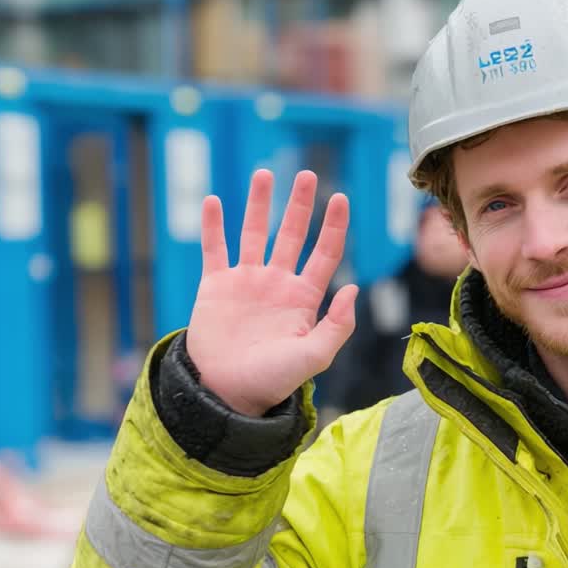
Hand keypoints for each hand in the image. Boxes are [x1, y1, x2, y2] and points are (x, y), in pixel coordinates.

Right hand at [186, 169, 357, 415]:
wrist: (226, 393)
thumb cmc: (272, 380)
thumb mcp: (314, 357)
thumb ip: (337, 326)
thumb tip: (354, 288)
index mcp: (304, 297)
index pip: (325, 253)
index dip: (334, 227)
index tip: (341, 198)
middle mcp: (277, 283)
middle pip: (292, 234)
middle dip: (300, 205)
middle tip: (308, 175)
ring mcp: (246, 282)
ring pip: (254, 233)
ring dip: (259, 204)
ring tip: (264, 174)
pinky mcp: (215, 286)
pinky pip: (214, 249)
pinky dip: (213, 225)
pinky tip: (213, 201)